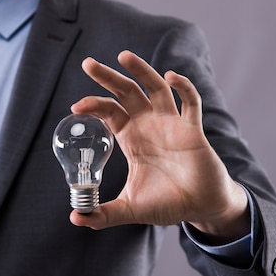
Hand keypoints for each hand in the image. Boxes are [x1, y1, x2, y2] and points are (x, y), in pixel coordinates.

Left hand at [70, 50, 249, 241]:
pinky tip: (171, 76)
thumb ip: (103, 215)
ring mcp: (171, 124)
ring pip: (156, 88)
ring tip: (124, 56)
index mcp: (132, 138)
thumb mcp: (130, 208)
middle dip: (108, 77)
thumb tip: (76, 219)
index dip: (94, 105)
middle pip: (127, 92)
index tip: (75, 106)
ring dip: (141, 71)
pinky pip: (190, 102)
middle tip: (88, 63)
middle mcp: (149, 125)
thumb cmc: (167, 203)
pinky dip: (183, 87)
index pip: (109, 112)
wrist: (200, 208)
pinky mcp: (193, 130)